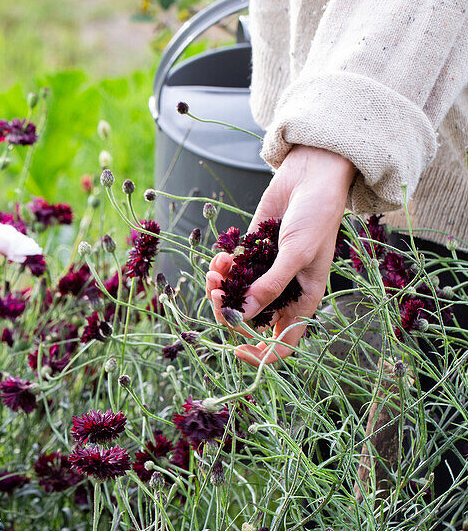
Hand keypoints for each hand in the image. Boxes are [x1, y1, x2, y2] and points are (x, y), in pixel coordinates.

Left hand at [205, 144, 355, 364]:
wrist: (312, 176)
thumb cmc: (316, 216)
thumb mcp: (296, 254)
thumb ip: (269, 286)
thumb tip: (242, 315)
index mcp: (302, 302)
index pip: (282, 345)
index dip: (260, 355)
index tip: (236, 350)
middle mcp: (282, 293)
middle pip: (249, 321)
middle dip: (228, 311)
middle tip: (214, 293)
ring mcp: (265, 274)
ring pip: (235, 298)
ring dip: (219, 289)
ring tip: (214, 271)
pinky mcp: (252, 253)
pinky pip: (230, 272)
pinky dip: (221, 268)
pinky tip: (220, 257)